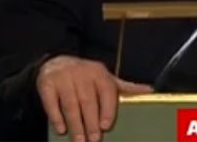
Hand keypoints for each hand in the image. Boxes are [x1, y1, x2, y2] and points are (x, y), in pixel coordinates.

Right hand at [36, 55, 151, 141]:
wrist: (56, 63)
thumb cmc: (87, 76)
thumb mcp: (106, 78)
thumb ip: (125, 87)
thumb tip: (150, 91)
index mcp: (100, 73)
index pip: (106, 91)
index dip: (107, 109)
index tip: (107, 126)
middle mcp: (82, 74)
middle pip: (87, 101)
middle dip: (91, 122)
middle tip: (94, 139)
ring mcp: (64, 78)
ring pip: (70, 104)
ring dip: (75, 124)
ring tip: (79, 140)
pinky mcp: (47, 84)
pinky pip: (51, 103)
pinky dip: (56, 117)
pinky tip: (61, 130)